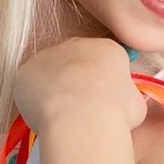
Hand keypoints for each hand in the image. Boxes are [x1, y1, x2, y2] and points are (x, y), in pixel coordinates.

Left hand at [12, 37, 143, 140]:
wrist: (82, 116)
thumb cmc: (115, 112)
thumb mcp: (136, 105)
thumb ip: (124, 97)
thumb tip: (121, 104)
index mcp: (108, 49)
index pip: (105, 63)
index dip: (104, 86)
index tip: (105, 104)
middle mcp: (76, 45)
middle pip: (76, 63)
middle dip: (78, 84)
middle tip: (82, 111)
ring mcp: (49, 55)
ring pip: (52, 74)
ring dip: (56, 92)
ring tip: (63, 118)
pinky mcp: (27, 70)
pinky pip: (31, 87)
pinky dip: (37, 102)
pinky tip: (46, 118)